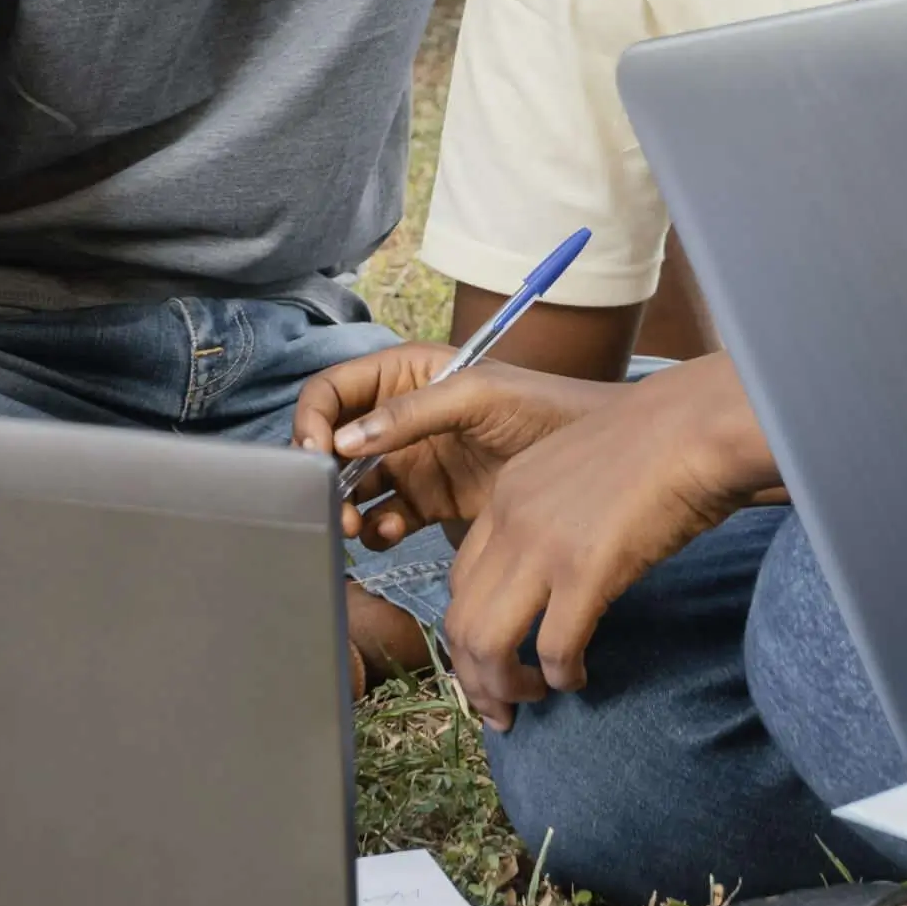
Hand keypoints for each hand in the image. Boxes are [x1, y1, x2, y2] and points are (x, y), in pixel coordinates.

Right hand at [293, 346, 615, 544]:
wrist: (594, 462)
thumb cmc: (544, 407)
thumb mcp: (478, 395)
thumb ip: (411, 414)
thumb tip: (344, 441)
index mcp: (403, 374)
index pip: (332, 391)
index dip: (311, 420)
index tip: (313, 455)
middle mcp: (399, 417)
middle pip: (333, 445)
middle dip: (323, 476)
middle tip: (333, 507)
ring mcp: (412, 461)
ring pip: (353, 487)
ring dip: (345, 508)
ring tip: (358, 526)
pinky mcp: (429, 501)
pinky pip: (384, 518)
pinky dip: (378, 529)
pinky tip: (394, 530)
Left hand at [440, 355, 770, 730]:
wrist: (696, 426)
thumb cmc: (658, 447)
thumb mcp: (577, 473)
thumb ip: (552, 518)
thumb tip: (554, 579)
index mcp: (506, 495)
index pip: (458, 582)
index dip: (468, 634)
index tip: (492, 664)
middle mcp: (510, 521)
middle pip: (460, 621)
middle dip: (475, 678)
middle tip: (501, 710)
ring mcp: (543, 546)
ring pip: (488, 642)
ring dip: (504, 686)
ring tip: (533, 700)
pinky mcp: (586, 571)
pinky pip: (554, 647)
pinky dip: (561, 676)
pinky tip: (579, 679)